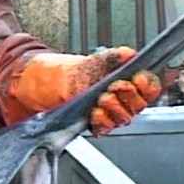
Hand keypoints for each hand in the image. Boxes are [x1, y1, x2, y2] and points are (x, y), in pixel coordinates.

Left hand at [13, 46, 161, 135]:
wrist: (36, 86)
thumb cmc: (61, 74)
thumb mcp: (87, 63)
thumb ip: (110, 58)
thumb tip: (128, 54)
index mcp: (123, 80)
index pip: (148, 86)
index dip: (148, 84)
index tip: (138, 79)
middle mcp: (118, 98)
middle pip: (139, 105)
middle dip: (129, 97)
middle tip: (115, 88)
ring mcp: (106, 113)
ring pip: (124, 118)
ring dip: (115, 110)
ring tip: (102, 100)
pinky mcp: (92, 124)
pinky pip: (106, 129)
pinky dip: (103, 123)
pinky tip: (95, 116)